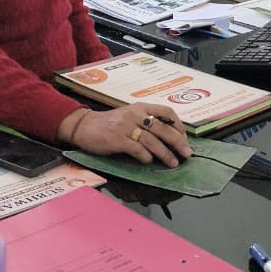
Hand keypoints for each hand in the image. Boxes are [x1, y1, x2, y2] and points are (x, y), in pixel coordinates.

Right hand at [65, 104, 191, 166]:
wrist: (84, 126)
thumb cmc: (109, 124)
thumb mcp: (129, 116)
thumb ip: (145, 122)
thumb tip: (167, 137)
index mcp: (140, 107)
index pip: (166, 112)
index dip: (178, 125)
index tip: (184, 138)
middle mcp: (135, 114)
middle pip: (163, 128)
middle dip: (178, 142)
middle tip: (186, 154)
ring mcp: (126, 126)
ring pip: (152, 141)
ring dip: (165, 154)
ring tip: (173, 163)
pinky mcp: (117, 139)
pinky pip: (136, 149)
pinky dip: (145, 156)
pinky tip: (149, 161)